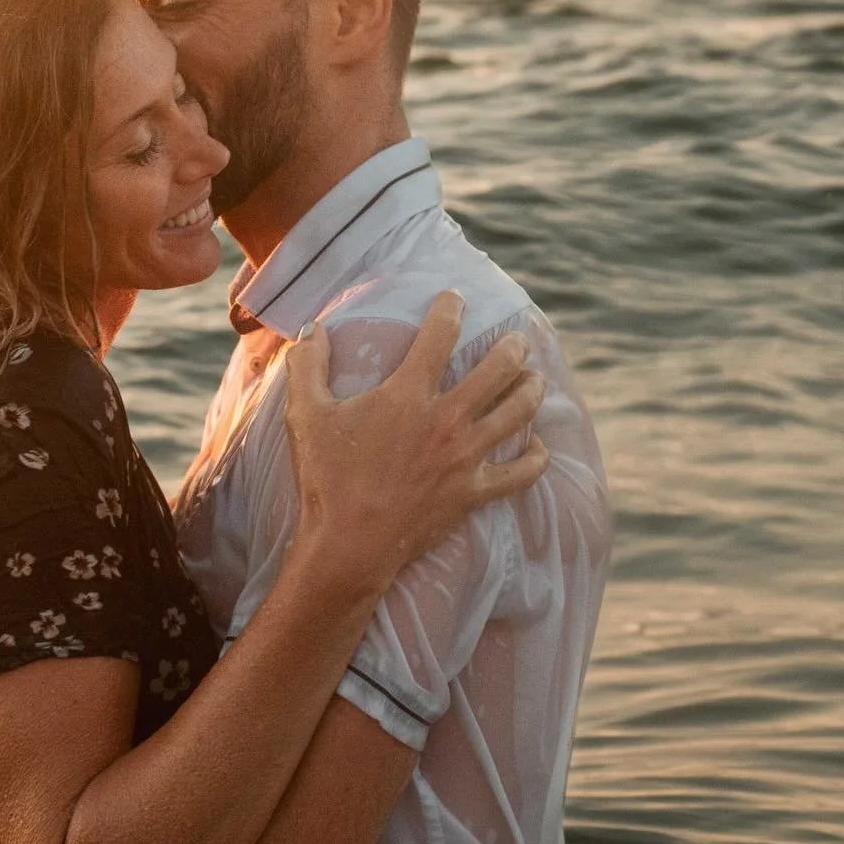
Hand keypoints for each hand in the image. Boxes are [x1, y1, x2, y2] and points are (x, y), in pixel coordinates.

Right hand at [283, 292, 547, 601]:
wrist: (348, 544)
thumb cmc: (325, 478)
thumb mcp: (305, 415)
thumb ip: (307, 365)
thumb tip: (312, 328)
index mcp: (407, 394)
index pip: (439, 336)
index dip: (450, 310)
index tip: (455, 300)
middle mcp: (446, 419)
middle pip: (498, 369)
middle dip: (512, 347)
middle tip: (516, 340)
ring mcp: (465, 457)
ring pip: (518, 413)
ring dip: (531, 389)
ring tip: (534, 378)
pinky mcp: (474, 492)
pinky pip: (521, 473)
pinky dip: (535, 458)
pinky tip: (538, 447)